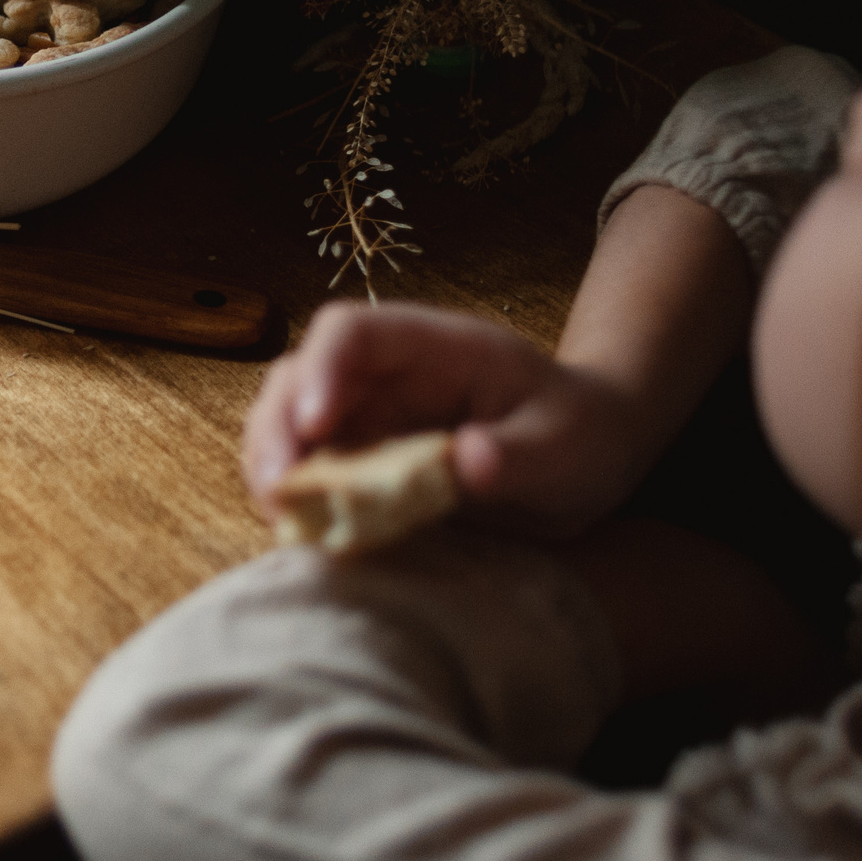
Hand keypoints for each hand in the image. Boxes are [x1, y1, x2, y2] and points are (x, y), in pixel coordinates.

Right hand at [242, 301, 665, 538]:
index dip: (322, 372)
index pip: (351, 332)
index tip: (316, 428)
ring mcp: (369, 414)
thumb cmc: (583, 435)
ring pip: (288, 419)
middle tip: (279, 490)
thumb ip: (519, 455)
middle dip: (276, 428)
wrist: (589, 452)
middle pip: (299, 374)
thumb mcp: (566, 447)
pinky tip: (300, 528)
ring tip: (281, 515)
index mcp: (434, 347)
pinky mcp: (363, 457)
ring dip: (272, 462)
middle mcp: (386, 374)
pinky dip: (293, 495)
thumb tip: (465, 463)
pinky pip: (308, 467)